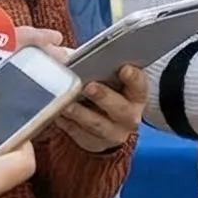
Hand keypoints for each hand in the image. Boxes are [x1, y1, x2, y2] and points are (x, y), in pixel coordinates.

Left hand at [15, 25, 146, 152]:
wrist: (107, 122)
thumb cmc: (106, 90)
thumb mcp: (108, 77)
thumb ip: (96, 64)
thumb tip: (68, 54)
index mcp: (137, 94)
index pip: (140, 85)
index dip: (133, 77)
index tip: (123, 68)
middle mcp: (130, 116)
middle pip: (120, 108)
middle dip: (104, 96)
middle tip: (88, 86)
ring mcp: (114, 132)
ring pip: (97, 125)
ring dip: (80, 113)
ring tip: (66, 103)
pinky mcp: (95, 143)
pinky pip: (79, 135)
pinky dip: (67, 124)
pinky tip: (57, 114)